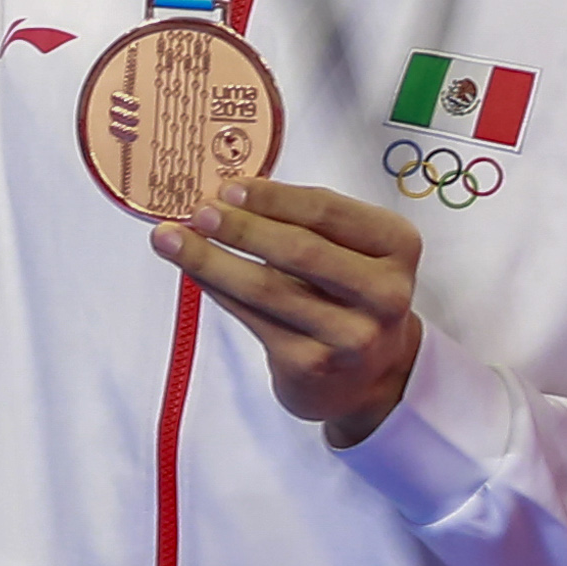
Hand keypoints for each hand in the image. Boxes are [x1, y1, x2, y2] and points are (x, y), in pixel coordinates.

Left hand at [162, 178, 422, 443]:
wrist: (373, 378)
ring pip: (268, 289)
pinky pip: (252, 318)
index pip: (327, 211)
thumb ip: (307, 225)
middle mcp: (383, 292)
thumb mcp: (354, 253)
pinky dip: (217, 289)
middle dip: (241, 227)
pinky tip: (193, 272)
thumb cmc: (352, 296)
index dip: (273, 197)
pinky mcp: (311, 365)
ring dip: (211, 260)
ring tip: (170, 239)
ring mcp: (349, 335)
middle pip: (300, 250)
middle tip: (198, 211)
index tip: (228, 187)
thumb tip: (225, 197)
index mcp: (396, 246)